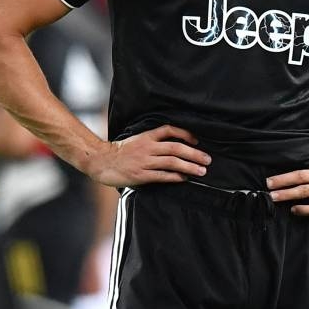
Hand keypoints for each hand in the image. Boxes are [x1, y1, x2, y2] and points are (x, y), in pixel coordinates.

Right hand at [86, 125, 210, 187]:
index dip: (185, 134)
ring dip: (189, 166)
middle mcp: (147, 147)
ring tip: (202, 171)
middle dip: (194, 153)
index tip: (197, 140)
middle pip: (176, 148)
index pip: (169, 130)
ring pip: (172, 162)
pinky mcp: (141, 175)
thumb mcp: (137, 139)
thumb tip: (173, 145)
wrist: (100, 161)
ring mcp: (144, 161)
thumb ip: (153, 141)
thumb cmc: (120, 151)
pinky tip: (184, 178)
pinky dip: (175, 177)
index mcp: (147, 136)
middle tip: (208, 159)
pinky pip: (162, 175)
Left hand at [266, 156, 308, 214]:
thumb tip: (298, 165)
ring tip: (274, 198)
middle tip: (266, 189)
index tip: (269, 180)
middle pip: (298, 182)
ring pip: (305, 194)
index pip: (299, 171)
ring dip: (288, 196)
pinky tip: (294, 210)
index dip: (284, 176)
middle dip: (281, 186)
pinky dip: (305, 209)